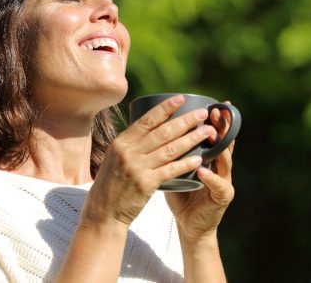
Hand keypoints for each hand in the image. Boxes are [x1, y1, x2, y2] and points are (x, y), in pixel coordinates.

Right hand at [80, 95, 215, 230]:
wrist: (103, 211)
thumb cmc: (112, 183)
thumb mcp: (115, 157)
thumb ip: (132, 143)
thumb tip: (151, 125)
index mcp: (122, 141)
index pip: (147, 119)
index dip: (165, 108)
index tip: (181, 98)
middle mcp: (129, 151)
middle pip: (163, 132)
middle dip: (185, 120)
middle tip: (203, 113)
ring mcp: (137, 167)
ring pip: (170, 149)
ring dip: (191, 139)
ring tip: (207, 132)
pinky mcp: (146, 184)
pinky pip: (171, 170)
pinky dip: (186, 163)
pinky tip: (199, 158)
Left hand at [165, 105, 235, 243]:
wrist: (190, 226)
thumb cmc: (181, 195)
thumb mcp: (176, 168)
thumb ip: (171, 151)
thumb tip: (151, 129)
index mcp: (211, 158)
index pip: (215, 135)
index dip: (216, 120)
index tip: (213, 103)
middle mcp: (221, 167)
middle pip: (224, 143)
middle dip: (222, 126)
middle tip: (216, 112)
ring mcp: (224, 181)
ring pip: (225, 161)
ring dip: (219, 147)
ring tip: (213, 134)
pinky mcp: (222, 197)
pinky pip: (218, 185)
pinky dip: (210, 177)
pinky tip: (203, 170)